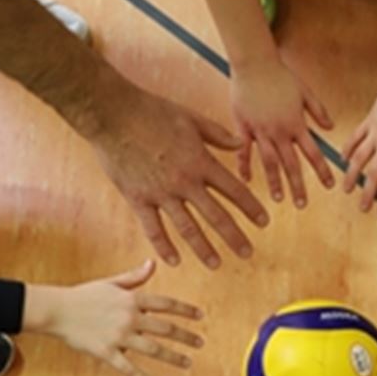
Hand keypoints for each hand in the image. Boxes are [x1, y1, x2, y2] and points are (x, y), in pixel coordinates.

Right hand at [27, 260, 202, 375]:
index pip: (166, 304)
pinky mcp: (106, 353)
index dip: (186, 310)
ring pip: (152, 350)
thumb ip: (135, 277)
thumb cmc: (84, 295)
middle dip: (186, 336)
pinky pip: (128, 369)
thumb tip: (153, 263)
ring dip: (173, 357)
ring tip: (188, 363)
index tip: (201, 316)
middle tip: (201, 343)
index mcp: (131, 299)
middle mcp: (129, 318)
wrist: (57, 310)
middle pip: (165, 328)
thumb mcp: (111, 283)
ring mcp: (118, 336)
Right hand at [90, 86, 268, 268]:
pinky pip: (153, 229)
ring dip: (204, 248)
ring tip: (217, 264)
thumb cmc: (152, 111)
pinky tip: (175, 261)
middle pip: (216, 216)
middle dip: (234, 237)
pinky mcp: (138, 199)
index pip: (234, 190)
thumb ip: (218, 134)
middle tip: (248, 253)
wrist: (112, 113)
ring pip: (188, 228)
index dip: (251, 208)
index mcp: (201, 162)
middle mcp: (185, 182)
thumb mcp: (191, 118)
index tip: (264, 222)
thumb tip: (240, 144)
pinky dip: (164, 246)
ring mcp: (161, 193)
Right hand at [230, 56, 334, 207]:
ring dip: (274, 182)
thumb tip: (331, 129)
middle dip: (298, 186)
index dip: (322, 170)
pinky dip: (244, 165)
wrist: (254, 63)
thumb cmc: (281, 75)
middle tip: (302, 204)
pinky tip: (246, 180)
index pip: (314, 153)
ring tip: (279, 199)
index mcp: (296, 124)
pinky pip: (244, 150)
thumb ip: (319, 111)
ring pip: (269, 162)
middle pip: (291, 164)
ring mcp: (260, 130)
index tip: (330, 185)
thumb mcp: (306, 92)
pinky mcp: (243, 126)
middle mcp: (279, 131)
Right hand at [343, 65, 376, 216]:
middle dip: (366, 194)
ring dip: (351, 176)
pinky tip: (344, 160)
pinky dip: (348, 149)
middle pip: (372, 175)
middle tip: (362, 208)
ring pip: (358, 158)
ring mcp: (375, 131)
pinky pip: (355, 137)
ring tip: (347, 189)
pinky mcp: (370, 118)